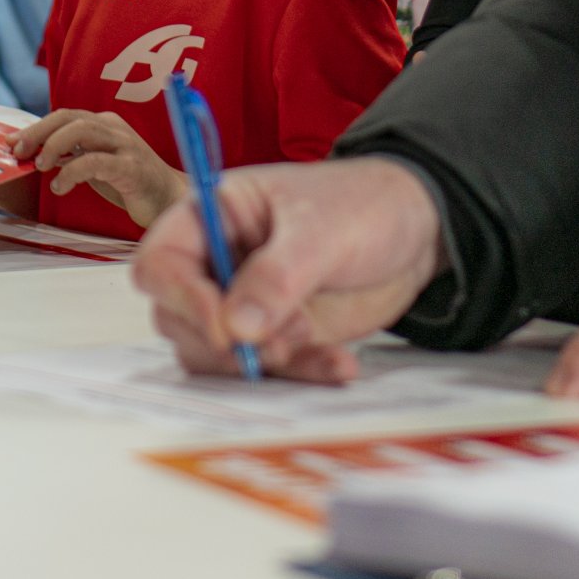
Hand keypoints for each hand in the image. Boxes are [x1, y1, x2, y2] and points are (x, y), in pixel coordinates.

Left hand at [13, 109, 183, 229]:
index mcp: (103, 123)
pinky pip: (96, 161)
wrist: (168, 200)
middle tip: (18, 152)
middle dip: (38, 132)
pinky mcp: (132, 167)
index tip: (11, 142)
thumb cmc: (128, 181)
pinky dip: (72, 172)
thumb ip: (70, 154)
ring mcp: (125, 145)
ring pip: (82, 131)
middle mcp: (113, 128)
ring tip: (40, 166)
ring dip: (54, 146)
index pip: (63, 115)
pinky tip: (60, 186)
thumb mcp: (94, 163)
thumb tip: (33, 153)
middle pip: (69, 117)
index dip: (35, 126)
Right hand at [134, 157, 445, 381]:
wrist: (418, 228)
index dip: (181, 297)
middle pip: (176, 316)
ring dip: (261, 361)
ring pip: (214, 352)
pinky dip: (300, 373)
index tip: (224, 327)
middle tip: (277, 342)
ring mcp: (242, 302)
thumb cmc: (362, 204)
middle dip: (223, 340)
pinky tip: (340, 364)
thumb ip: (276, 277)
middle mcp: (215, 262)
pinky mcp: (275, 334)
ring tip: (314, 340)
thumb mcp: (321, 231)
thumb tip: (234, 327)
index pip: (160, 262)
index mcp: (210, 217)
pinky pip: (265, 369)